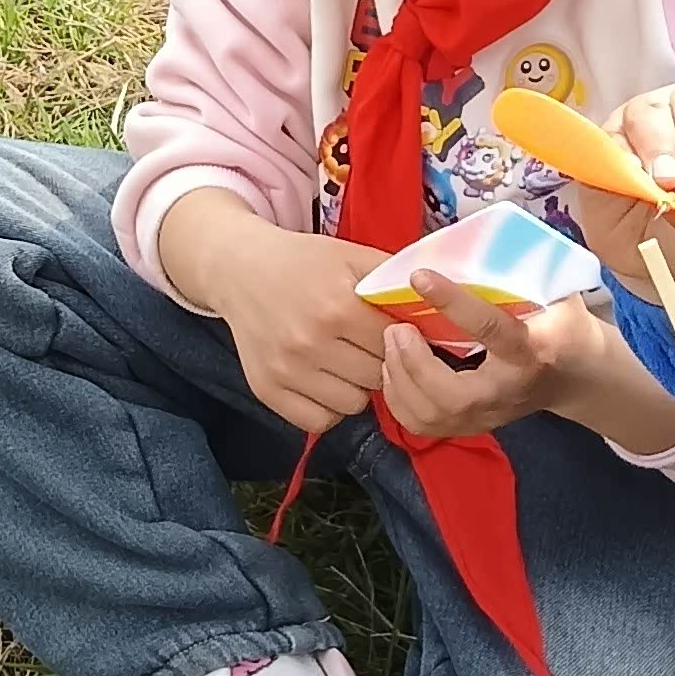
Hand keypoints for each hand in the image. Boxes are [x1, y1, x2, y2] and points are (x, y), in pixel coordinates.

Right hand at [158, 199, 390, 433]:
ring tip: (346, 362)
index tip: (395, 331)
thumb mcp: (350, 255)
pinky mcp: (267, 390)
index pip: (395, 344)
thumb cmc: (302, 262)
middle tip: (367, 345)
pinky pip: (319, 420)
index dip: (401, 338)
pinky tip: (326, 381)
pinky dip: (328, 407)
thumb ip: (393, 278)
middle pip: (377, 376)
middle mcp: (310, 343)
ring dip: (356, 387)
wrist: (240, 270)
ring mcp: (286, 371)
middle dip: (380, 362)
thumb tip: (434, 304)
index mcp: (337, 307)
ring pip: (352, 404)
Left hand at [379, 283, 601, 441]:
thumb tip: (476, 240)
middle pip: (453, 395)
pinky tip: (394, 369)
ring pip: (433, 416)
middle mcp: (508, 389)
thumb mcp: (557, 293)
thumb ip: (524, 273)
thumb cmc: (563, 324)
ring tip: (392, 345)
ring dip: (400, 381)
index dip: (453, 302)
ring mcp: (489, 414)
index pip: (491, 329)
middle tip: (395, 329)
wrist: (580, 376)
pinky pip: (423, 424)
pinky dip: (398, 399)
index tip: (419, 277)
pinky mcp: (472, 426)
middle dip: (414, 364)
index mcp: (534, 348)